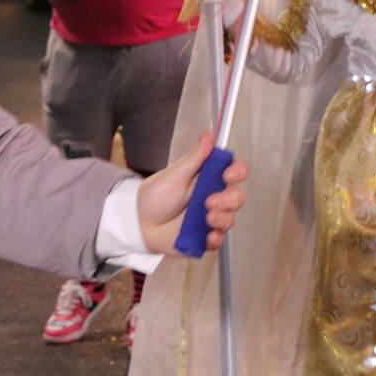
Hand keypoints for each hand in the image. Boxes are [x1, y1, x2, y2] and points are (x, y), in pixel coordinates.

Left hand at [137, 132, 247, 254]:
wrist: (138, 222)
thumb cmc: (155, 196)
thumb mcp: (174, 175)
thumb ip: (195, 158)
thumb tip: (208, 135)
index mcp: (208, 179)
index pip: (234, 171)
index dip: (237, 172)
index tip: (227, 174)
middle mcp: (213, 198)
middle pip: (237, 197)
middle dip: (229, 199)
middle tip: (210, 201)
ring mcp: (210, 219)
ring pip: (230, 219)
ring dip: (222, 219)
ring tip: (206, 218)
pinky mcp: (204, 238)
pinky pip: (219, 241)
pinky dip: (215, 239)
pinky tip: (208, 236)